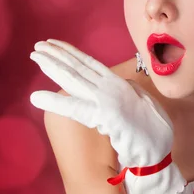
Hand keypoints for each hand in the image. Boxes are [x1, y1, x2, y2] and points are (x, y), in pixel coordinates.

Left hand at [29, 39, 185, 193]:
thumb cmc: (152, 128)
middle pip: (79, 68)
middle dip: (57, 56)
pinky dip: (55, 102)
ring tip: (35, 57)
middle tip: (37, 47)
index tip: (54, 44)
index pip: (90, 63)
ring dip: (53, 67)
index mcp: (119, 84)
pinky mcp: (105, 115)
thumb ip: (126, 90)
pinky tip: (37, 97)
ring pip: (75, 79)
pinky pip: (75, 108)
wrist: (158, 148)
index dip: (71, 52)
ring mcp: (108, 100)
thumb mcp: (140, 101)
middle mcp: (111, 88)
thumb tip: (118, 83)